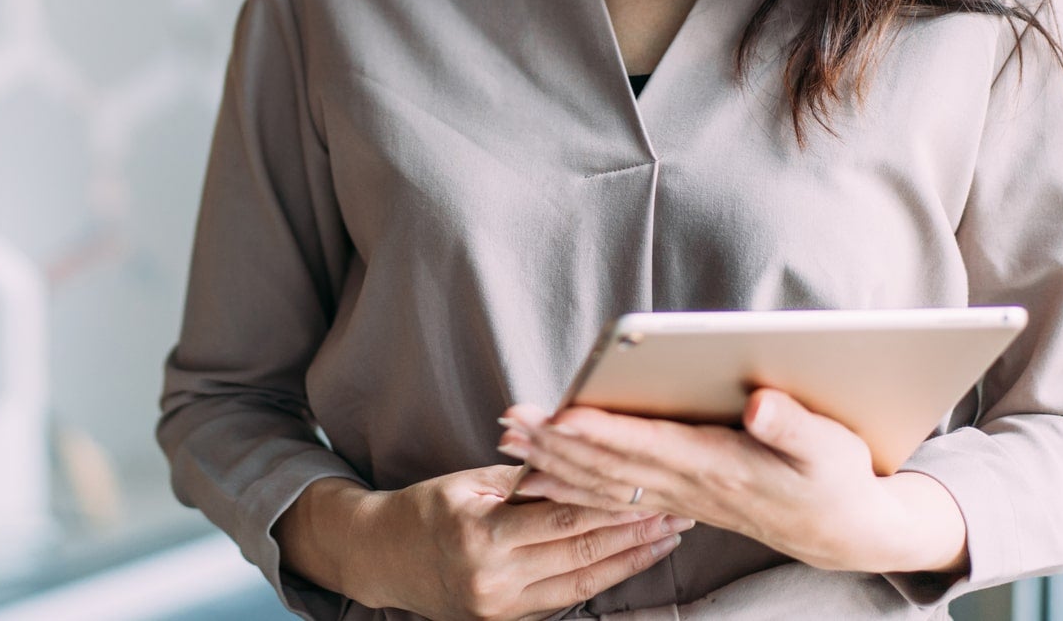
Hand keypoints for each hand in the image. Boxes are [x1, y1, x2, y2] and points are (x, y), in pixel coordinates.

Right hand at [275, 466, 693, 620]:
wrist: (382, 559)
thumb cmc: (425, 509)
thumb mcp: (467, 481)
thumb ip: (524, 477)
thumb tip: (577, 456)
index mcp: (481, 534)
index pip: (564, 518)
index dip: (613, 505)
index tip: (652, 487)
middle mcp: (494, 579)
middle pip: (582, 553)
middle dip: (637, 532)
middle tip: (679, 509)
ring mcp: (501, 607)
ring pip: (583, 582)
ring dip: (631, 559)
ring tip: (669, 536)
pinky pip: (566, 598)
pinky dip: (603, 577)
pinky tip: (632, 559)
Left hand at [498, 390, 969, 576]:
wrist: (844, 530)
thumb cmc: (838, 478)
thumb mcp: (830, 447)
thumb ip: (793, 424)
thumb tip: (759, 403)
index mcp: (720, 466)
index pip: (646, 446)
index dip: (601, 431)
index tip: (558, 414)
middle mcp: (690, 485)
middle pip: (609, 465)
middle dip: (556, 443)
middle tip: (508, 420)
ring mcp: (679, 496)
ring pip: (603, 482)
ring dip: (553, 462)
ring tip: (509, 440)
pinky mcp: (678, 498)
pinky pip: (612, 496)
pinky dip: (573, 484)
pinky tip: (543, 474)